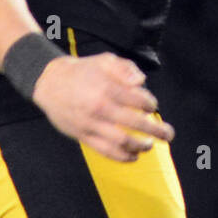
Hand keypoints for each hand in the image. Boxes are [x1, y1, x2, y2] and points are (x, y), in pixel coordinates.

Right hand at [31, 53, 173, 162]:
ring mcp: (91, 124)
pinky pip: (105, 151)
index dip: (151, 105)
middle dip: (156, 130)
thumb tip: (142, 82)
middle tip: (168, 134)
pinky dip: (122, 157)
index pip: (138, 100)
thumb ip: (126, 69)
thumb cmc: (82, 71)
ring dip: (141, 146)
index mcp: (107, 87)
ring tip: (150, 145)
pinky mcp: (83, 136)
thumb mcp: (104, 60)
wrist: (49, 83)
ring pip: (122, 141)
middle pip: (135, 123)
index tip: (153, 106)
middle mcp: (100, 107)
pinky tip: (134, 156)